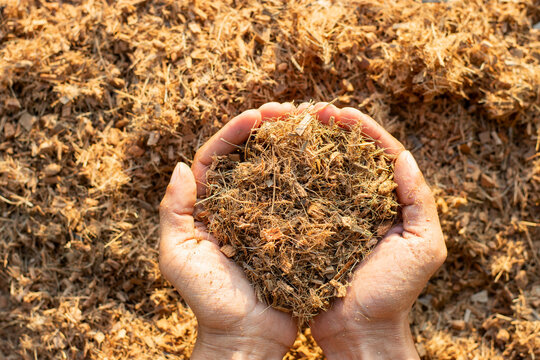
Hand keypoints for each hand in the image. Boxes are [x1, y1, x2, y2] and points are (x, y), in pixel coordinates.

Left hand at [159, 103, 297, 359]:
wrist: (246, 337)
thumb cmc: (209, 302)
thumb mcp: (179, 257)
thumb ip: (173, 212)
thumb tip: (179, 166)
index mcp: (208, 208)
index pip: (217, 158)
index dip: (234, 132)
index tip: (257, 114)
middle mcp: (236, 207)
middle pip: (249, 157)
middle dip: (265, 130)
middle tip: (287, 110)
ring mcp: (265, 217)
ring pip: (275, 172)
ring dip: (289, 146)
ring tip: (307, 125)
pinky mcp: (290, 231)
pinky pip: (299, 198)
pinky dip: (308, 177)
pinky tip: (323, 161)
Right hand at [306, 103, 446, 359]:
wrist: (359, 331)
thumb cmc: (394, 293)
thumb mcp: (424, 247)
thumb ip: (419, 201)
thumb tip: (405, 157)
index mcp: (388, 201)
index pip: (377, 154)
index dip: (360, 129)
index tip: (339, 112)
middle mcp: (357, 202)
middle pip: (344, 155)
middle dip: (327, 129)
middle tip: (307, 110)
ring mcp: (330, 214)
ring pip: (317, 170)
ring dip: (303, 145)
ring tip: (285, 124)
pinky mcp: (306, 229)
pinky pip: (297, 197)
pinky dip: (287, 176)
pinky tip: (272, 160)